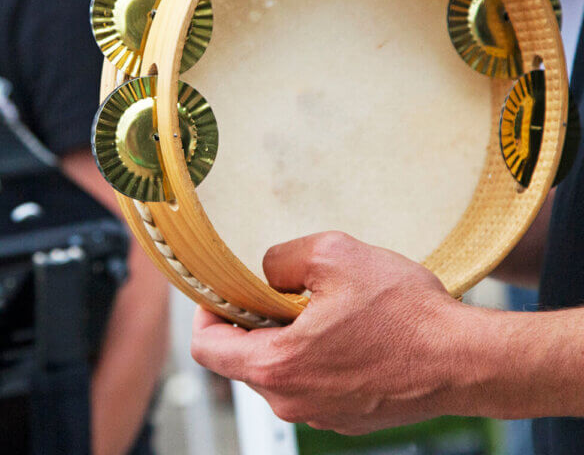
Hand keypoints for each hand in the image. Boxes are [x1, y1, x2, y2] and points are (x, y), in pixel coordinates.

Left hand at [191, 232, 484, 434]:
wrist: (469, 359)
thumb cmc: (406, 313)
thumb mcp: (333, 255)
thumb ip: (281, 258)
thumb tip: (267, 270)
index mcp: (276, 366)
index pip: (205, 348)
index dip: (206, 314)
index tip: (223, 294)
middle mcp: (291, 402)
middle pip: (242, 361)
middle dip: (253, 324)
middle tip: (282, 293)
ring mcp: (320, 416)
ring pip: (280, 372)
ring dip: (288, 340)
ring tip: (323, 311)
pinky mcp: (348, 419)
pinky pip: (313, 385)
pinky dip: (317, 359)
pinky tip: (348, 334)